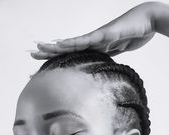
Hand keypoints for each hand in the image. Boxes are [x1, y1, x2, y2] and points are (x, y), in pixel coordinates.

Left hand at [31, 2, 155, 58]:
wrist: (146, 21)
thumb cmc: (132, 35)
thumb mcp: (116, 52)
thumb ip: (106, 59)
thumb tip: (98, 69)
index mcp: (92, 47)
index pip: (71, 54)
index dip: (57, 57)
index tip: (44, 63)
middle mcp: (91, 41)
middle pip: (66, 47)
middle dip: (49, 51)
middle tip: (32, 54)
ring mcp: (96, 37)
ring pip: (72, 43)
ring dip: (55, 46)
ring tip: (40, 47)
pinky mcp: (105, 35)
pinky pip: (87, 40)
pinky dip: (73, 42)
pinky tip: (61, 43)